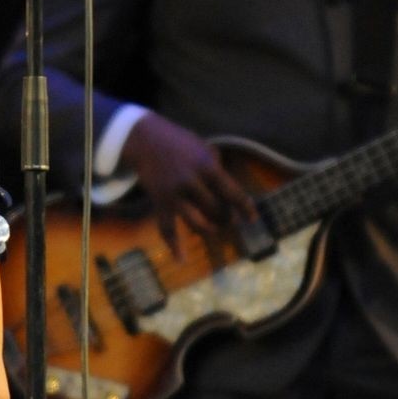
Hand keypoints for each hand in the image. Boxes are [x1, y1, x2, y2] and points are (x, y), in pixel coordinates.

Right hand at [122, 112, 255, 254]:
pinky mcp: (159, 201)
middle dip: (226, 218)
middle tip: (231, 221)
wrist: (145, 138)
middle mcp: (191, 181)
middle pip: (215, 209)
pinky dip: (173, 245)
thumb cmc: (179, 142)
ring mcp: (174, 193)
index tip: (252, 219)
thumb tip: (230, 193)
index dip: (244, 207)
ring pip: (196, 221)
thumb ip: (216, 168)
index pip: (231, 192)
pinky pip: (167, 227)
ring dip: (209, 229)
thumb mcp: (203, 147)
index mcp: (206, 165)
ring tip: (216, 229)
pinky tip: (182, 260)